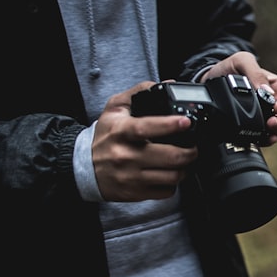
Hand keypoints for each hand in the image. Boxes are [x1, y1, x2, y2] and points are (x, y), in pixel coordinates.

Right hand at [92, 82, 198, 200]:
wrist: (83, 167)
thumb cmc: (105, 136)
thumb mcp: (115, 109)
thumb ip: (139, 92)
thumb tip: (167, 84)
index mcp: (121, 132)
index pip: (146, 128)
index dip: (170, 125)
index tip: (186, 122)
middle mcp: (125, 155)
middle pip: (170, 157)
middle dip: (190, 151)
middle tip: (193, 147)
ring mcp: (131, 176)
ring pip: (172, 176)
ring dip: (186, 168)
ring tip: (184, 160)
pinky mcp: (135, 192)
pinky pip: (166, 191)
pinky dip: (173, 183)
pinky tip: (169, 173)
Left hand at [201, 51, 276, 144]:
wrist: (210, 82)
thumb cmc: (231, 70)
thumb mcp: (242, 61)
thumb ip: (255, 72)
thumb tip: (266, 92)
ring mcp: (270, 121)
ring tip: (269, 121)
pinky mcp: (257, 132)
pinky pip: (269, 140)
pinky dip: (269, 140)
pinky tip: (265, 135)